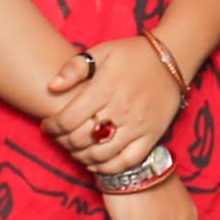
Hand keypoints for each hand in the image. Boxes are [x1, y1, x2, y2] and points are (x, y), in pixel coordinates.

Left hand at [41, 36, 179, 174]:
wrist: (172, 58)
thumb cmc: (132, 54)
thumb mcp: (101, 51)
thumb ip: (74, 68)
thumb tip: (51, 87)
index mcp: (106, 88)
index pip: (69, 119)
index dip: (52, 126)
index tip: (47, 124)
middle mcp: (122, 109)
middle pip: (82, 139)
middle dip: (63, 141)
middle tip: (60, 137)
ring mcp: (138, 125)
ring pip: (102, 154)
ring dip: (82, 156)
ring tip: (75, 148)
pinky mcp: (152, 136)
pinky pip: (127, 161)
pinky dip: (108, 167)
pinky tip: (96, 162)